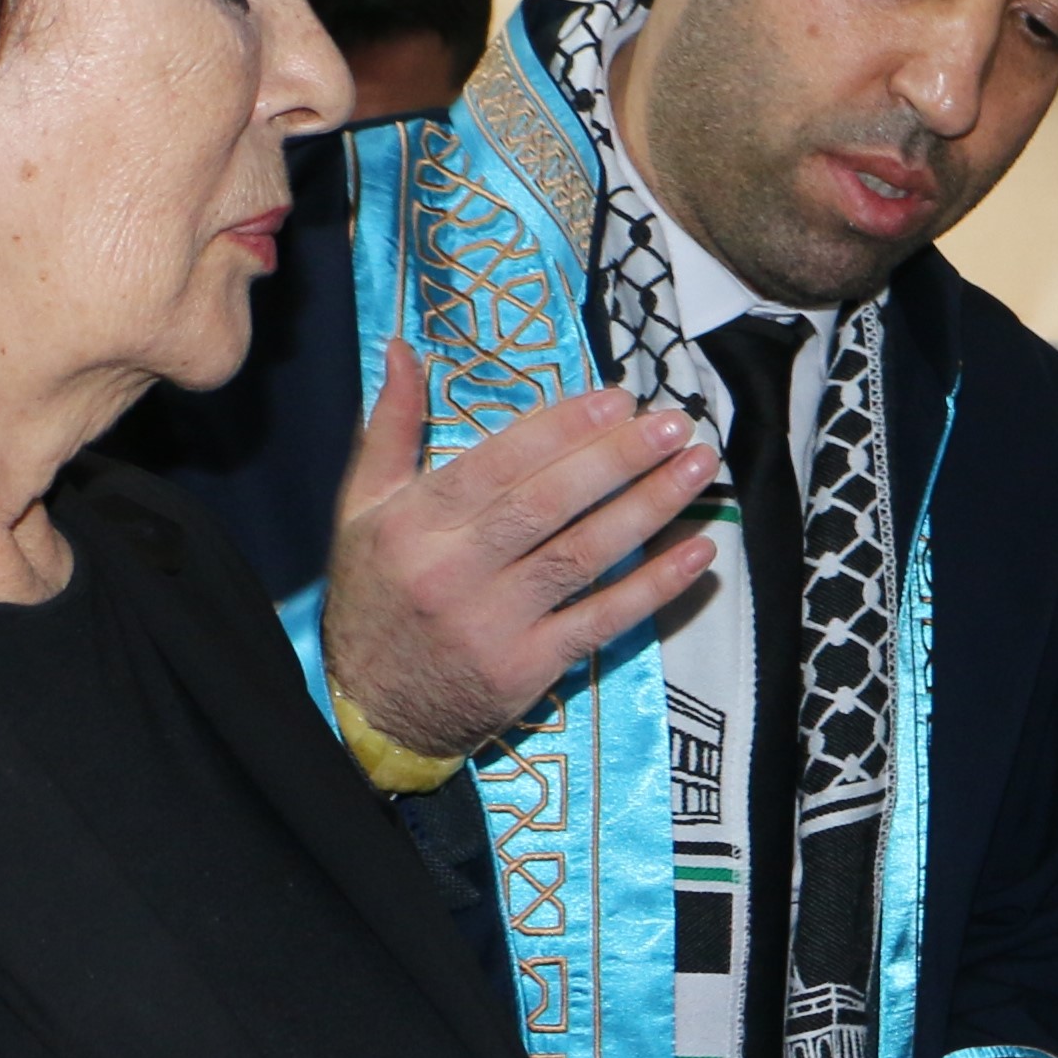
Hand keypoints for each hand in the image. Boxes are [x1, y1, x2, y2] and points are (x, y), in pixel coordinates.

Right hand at [319, 349, 719, 761]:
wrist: (369, 711)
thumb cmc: (372, 597)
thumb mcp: (360, 511)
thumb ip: (389, 429)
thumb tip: (402, 346)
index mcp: (411, 526)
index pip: (496, 466)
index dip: (560, 429)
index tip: (617, 398)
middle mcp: (452, 572)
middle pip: (547, 505)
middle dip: (617, 458)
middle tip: (674, 423)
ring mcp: (494, 624)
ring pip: (582, 556)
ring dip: (649, 508)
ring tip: (698, 467)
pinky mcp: (528, 669)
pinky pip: (601, 620)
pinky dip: (654, 587)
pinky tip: (697, 552)